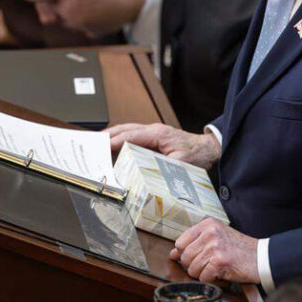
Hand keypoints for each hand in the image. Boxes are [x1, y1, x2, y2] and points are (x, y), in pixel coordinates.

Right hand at [106, 123, 220, 169]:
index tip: (102, 145)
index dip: (116, 141)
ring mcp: (153, 132)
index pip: (132, 136)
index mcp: (158, 134)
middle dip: (109, 135)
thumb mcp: (182, 163)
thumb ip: (165, 166)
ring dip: (114, 135)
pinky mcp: (154, 136)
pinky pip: (133, 134)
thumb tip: (149, 172)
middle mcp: (153, 130)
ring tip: (99, 141)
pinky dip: (121, 137)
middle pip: (126, 129)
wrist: (208, 148)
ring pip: (128, 129)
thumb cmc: (196, 154)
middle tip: (94, 142)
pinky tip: (115, 143)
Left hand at [170, 218, 259, 283]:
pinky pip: (203, 277)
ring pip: (192, 269)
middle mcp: (209, 233)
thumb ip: (195, 242)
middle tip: (208, 265)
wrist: (261, 257)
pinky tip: (221, 273)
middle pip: (185, 257)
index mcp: (207, 224)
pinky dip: (211, 280)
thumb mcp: (217, 237)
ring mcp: (214, 247)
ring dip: (203, 274)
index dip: (185, 254)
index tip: (195, 257)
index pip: (180, 242)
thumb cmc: (239, 248)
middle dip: (194, 266)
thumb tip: (173, 253)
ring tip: (215, 268)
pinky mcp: (219, 262)